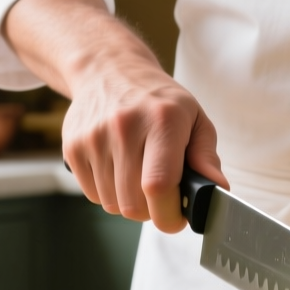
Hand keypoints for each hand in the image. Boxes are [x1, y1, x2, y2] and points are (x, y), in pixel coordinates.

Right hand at [6, 0, 227, 232]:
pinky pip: (92, 196)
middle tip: (159, 195)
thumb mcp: (194, 118)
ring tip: (137, 175)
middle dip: (151, 211)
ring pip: (112, 204)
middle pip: (133, 204)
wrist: (108, 70)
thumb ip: (206, 156)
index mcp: (162, 121)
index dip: (168, 215)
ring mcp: (94, 137)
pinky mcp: (72, 146)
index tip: (176, 218)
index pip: (159, 186)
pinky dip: (107, 193)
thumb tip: (216, 189)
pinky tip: (117, 169)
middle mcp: (124, 127)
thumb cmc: (158, 100)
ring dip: (128, 202)